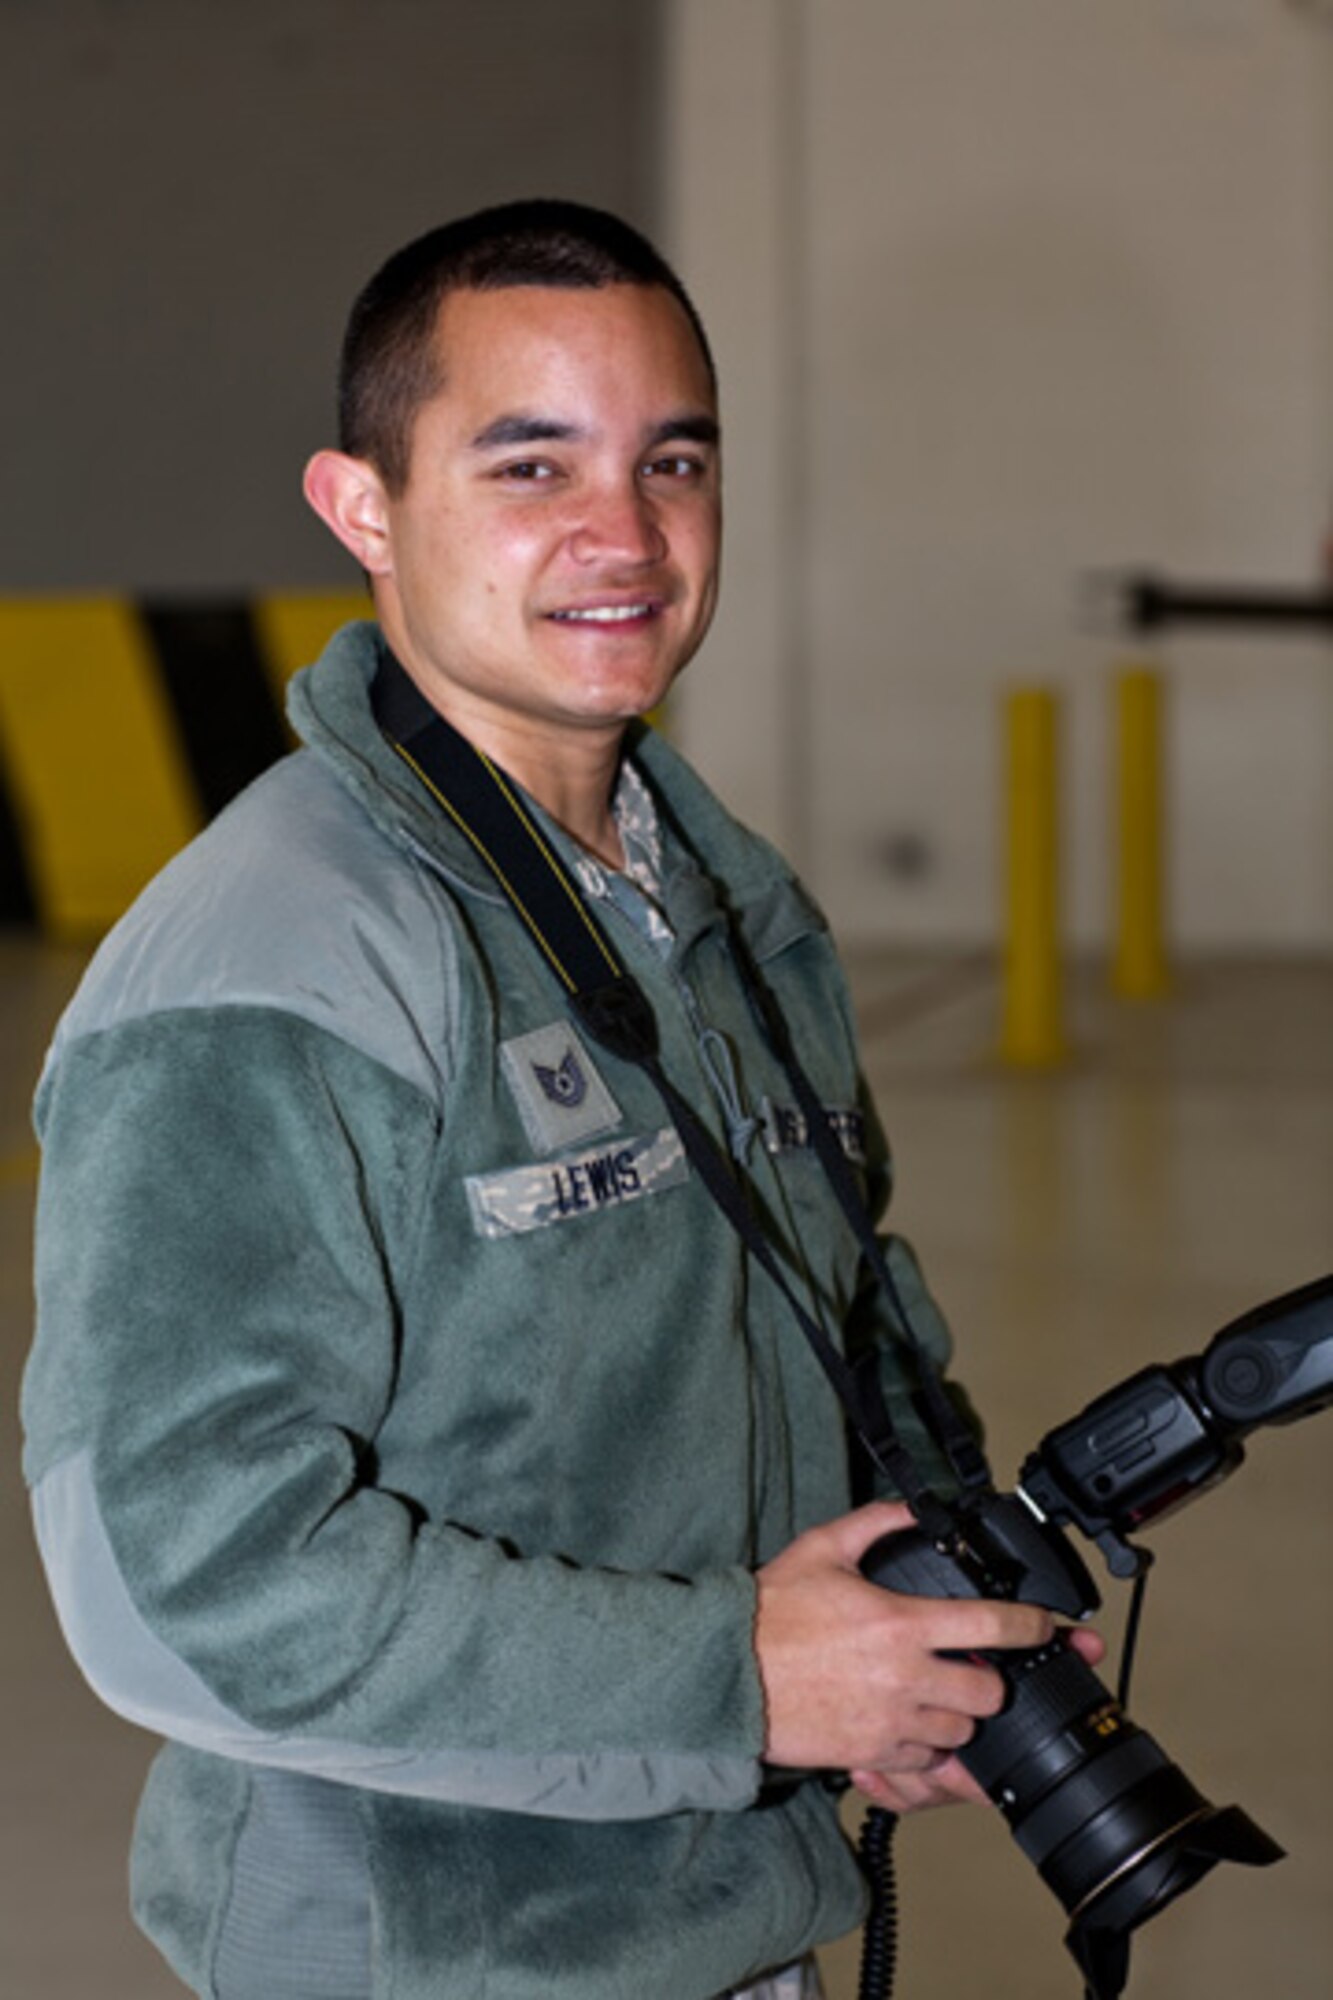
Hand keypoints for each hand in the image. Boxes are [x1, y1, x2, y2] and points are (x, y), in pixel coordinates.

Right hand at [754, 1501, 1059, 1774]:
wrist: (725, 1672)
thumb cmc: (769, 1612)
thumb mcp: (822, 1548)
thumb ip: (875, 1522)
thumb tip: (912, 1507)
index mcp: (900, 1623)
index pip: (992, 1626)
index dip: (1032, 1626)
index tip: (1044, 1626)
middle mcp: (904, 1678)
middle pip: (989, 1694)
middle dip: (991, 1680)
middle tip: (973, 1665)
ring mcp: (889, 1722)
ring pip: (961, 1731)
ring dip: (957, 1712)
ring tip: (936, 1693)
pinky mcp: (870, 1754)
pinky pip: (924, 1759)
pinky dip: (926, 1743)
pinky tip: (906, 1718)